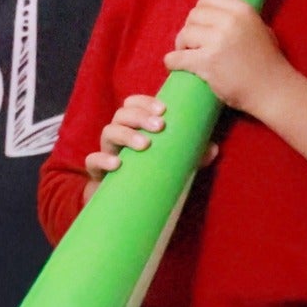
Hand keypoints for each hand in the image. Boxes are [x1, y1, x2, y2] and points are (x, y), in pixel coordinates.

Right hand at [84, 94, 217, 203]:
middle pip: (121, 114)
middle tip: (159, 126)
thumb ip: (191, 155)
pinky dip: (103, 160)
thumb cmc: (147, 175)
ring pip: (108, 132)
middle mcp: (118, 136)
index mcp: (133, 128)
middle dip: (140, 116)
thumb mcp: (171, 162)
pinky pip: (93, 161)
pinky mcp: (96, 172)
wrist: (121, 204)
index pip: (133, 104)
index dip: (145, 102)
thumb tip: (214, 148)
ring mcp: (106, 152)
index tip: (164, 110)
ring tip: (145, 145)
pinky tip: (118, 165)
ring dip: (126, 134)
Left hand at [162, 0, 288, 114]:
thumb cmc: (268, 62)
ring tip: (188, 55)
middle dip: (190, 29)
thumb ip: (239, 19)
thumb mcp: (259, 28)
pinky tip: (174, 65)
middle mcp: (230, 21)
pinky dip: (171, 61)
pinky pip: (176, 57)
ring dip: (181, 45)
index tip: (201, 24)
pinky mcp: (207, 62)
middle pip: (193, 15)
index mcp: (243, 9)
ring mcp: (218, 41)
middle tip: (193, 44)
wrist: (272, 89)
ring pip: (184, 34)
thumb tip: (217, 14)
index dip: (200, 11)